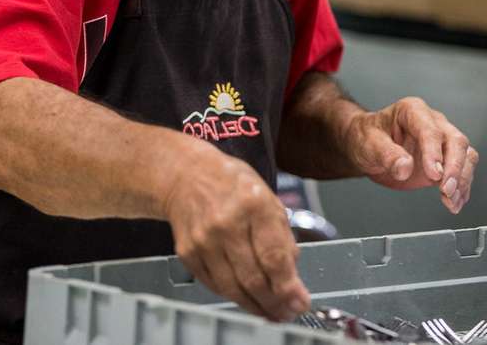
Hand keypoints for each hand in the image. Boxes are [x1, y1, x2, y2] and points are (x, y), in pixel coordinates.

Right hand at [162, 144, 310, 321]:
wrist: (186, 175)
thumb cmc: (231, 184)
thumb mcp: (268, 198)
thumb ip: (283, 237)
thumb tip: (292, 276)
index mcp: (254, 204)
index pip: (274, 257)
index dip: (289, 287)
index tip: (299, 302)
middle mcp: (226, 222)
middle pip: (253, 278)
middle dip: (274, 303)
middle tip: (286, 312)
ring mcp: (203, 239)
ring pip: (232, 288)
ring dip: (255, 306)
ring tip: (269, 311)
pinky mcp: (187, 252)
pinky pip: (213, 285)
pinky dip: (232, 295)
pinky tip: (244, 296)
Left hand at [344, 97, 478, 213]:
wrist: (367, 146)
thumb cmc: (366, 138)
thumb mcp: (368, 144)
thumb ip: (386, 154)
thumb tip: (404, 167)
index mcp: (412, 111)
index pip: (430, 130)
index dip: (434, 153)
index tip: (434, 174)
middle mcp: (432, 122)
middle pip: (456, 141)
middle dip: (455, 168)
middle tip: (446, 190)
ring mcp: (442, 140)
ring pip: (465, 155)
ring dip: (462, 180)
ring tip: (451, 201)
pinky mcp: (446, 158)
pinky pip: (463, 170)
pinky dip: (462, 188)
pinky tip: (454, 203)